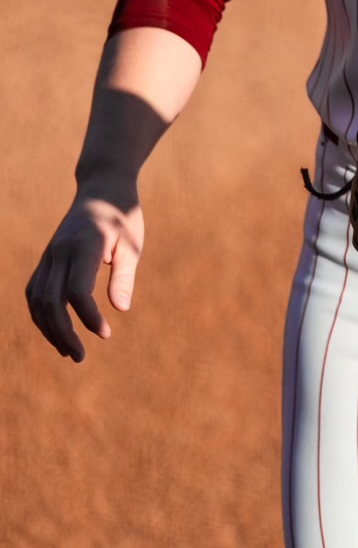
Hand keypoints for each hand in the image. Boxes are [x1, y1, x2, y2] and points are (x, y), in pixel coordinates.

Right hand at [25, 192, 144, 360]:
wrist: (101, 189)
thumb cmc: (124, 217)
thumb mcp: (132, 244)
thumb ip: (124, 276)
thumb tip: (121, 310)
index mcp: (84, 246)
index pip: (77, 291)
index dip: (88, 317)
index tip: (105, 334)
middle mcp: (59, 252)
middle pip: (51, 301)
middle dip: (62, 333)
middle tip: (80, 358)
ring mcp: (48, 256)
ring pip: (37, 300)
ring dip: (49, 329)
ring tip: (69, 352)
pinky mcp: (46, 260)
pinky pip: (35, 292)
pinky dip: (42, 315)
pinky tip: (56, 332)